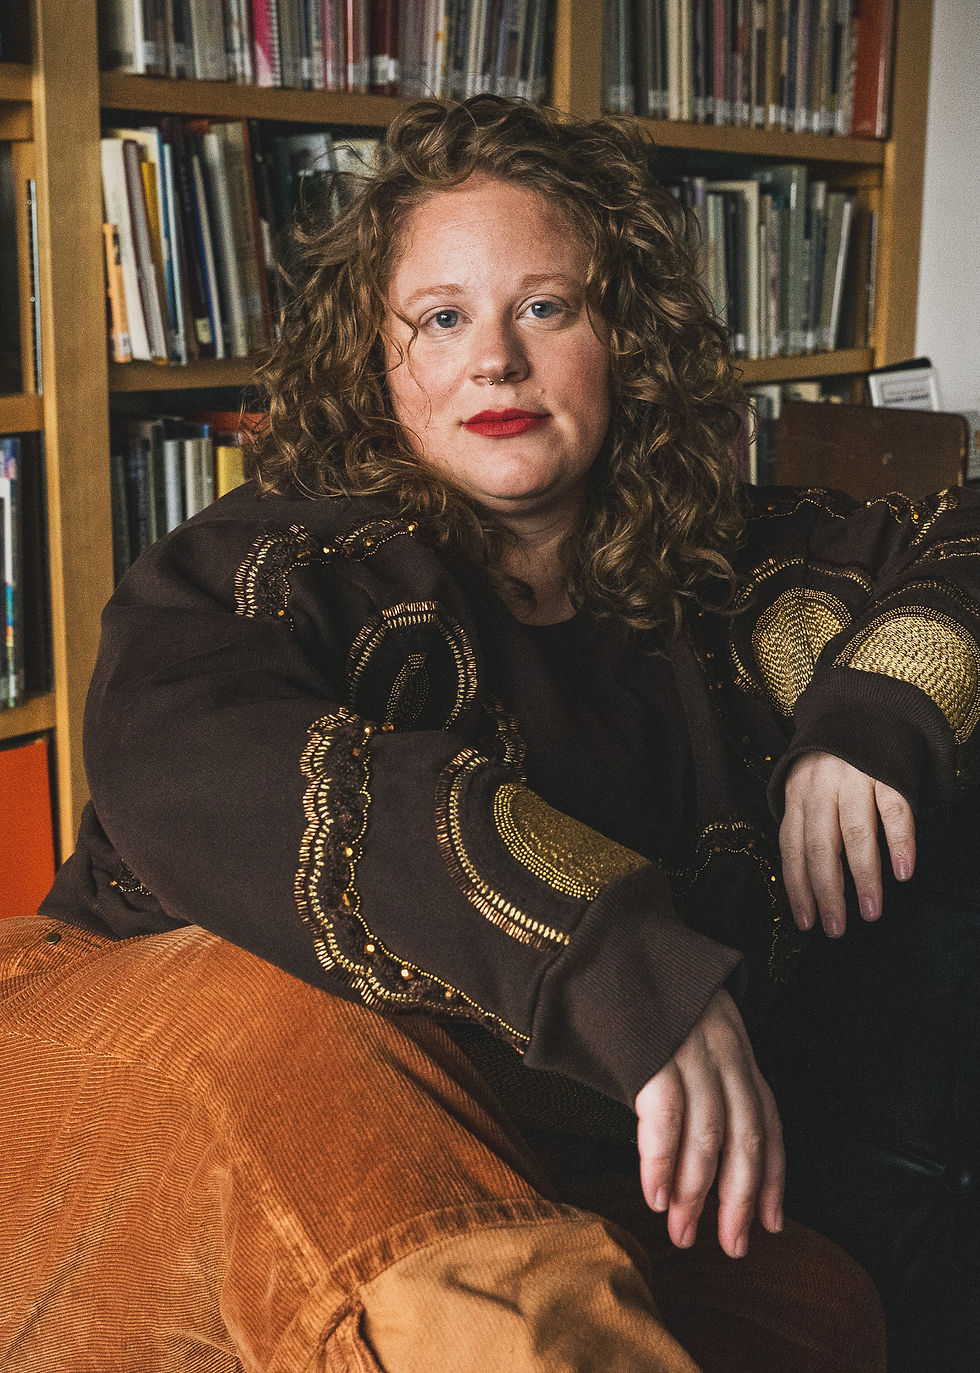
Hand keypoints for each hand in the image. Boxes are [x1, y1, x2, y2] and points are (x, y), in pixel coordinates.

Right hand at [635, 989, 783, 1258]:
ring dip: (697, 1192)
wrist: (597, 936)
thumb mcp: (682, 1028)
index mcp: (735, 1044)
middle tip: (730, 1246)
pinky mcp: (653, 1047)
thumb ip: (696, 1075)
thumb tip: (691, 1145)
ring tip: (682, 1231)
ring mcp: (690, 1046)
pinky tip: (656, 1194)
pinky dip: (662, 1161)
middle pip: (745, 1135)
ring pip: (709, 1134)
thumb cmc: (631, 990)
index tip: (771, 1222)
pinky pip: (667, 1117)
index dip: (773, 1175)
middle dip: (738, 1198)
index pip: (768, 1119)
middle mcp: (723, 1047)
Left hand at [780, 751, 915, 937]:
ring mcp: (855, 777)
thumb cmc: (833, 762)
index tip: (806, 922)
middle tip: (835, 928)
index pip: (792, 848)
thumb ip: (807, 826)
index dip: (798, 887)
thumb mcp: (807, 786)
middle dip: (828, 891)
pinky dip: (900, 842)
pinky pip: (895, 810)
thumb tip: (806, 884)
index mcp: (797, 794)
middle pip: (821, 846)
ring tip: (870, 911)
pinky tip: (903, 872)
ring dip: (864, 877)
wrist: (863, 707)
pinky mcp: (889, 771)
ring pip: (856, 833)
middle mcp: (822, 786)